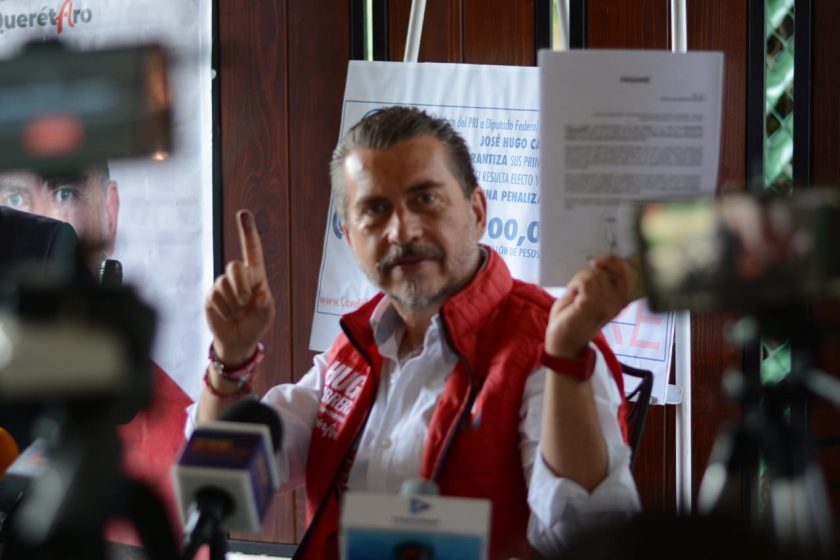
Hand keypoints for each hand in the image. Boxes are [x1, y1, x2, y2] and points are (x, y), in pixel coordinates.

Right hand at [205, 210, 274, 364]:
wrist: (237, 340)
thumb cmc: (255, 324)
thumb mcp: (266, 317)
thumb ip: (266, 306)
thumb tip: (261, 295)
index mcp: (256, 276)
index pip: (252, 250)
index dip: (248, 232)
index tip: (243, 213)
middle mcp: (239, 277)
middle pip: (235, 266)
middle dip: (240, 284)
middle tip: (246, 301)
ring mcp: (223, 285)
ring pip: (224, 284)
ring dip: (233, 303)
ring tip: (238, 314)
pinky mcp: (211, 295)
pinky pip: (215, 297)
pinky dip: (225, 310)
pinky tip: (228, 316)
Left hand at [545, 255, 638, 357]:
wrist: (563, 342)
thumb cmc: (574, 316)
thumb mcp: (589, 294)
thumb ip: (597, 279)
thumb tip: (598, 262)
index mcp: (619, 299)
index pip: (628, 272)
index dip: (614, 262)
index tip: (597, 263)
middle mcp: (617, 303)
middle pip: (604, 271)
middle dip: (588, 274)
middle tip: (579, 289)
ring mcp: (605, 305)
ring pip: (593, 275)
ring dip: (578, 281)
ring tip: (575, 296)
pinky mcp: (590, 306)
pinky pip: (585, 282)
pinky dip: (574, 285)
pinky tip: (573, 297)